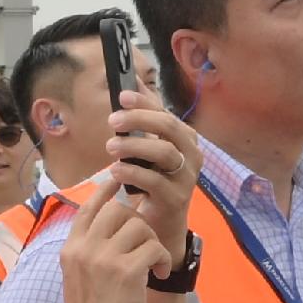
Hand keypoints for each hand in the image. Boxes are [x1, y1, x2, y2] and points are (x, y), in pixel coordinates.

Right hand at [56, 181, 164, 302]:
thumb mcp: (77, 276)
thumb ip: (88, 250)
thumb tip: (108, 225)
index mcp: (71, 248)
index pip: (89, 208)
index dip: (105, 191)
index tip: (117, 181)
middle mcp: (84, 248)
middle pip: (118, 210)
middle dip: (138, 223)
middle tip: (146, 245)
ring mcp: (104, 258)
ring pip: (139, 226)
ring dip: (153, 243)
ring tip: (153, 265)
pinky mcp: (126, 271)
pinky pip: (153, 247)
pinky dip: (161, 259)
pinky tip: (157, 275)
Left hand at [96, 89, 202, 237]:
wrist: (163, 220)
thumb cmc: (155, 179)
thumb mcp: (150, 147)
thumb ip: (144, 116)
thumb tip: (132, 81)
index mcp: (186, 138)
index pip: (165, 113)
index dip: (144, 102)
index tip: (122, 96)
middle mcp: (192, 154)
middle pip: (168, 127)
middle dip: (139, 119)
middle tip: (112, 120)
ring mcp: (187, 177)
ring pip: (163, 153)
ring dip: (134, 146)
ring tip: (110, 146)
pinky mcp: (176, 198)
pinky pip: (155, 181)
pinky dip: (133, 173)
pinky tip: (115, 170)